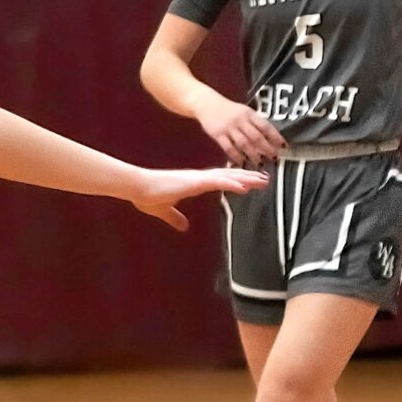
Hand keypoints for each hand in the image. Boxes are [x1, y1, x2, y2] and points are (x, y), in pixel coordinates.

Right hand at [131, 166, 265, 231]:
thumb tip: (183, 226)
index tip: (249, 182)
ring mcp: (197, 178)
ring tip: (262, 180)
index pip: (220, 179)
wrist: (136, 187)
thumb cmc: (147, 195)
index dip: (235, 179)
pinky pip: (217, 181)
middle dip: (247, 176)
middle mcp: (198, 178)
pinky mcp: (194, 181)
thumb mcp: (164, 210)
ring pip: (228, 176)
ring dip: (246, 178)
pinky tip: (244, 185)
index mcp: (194, 183)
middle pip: (229, 175)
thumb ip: (175, 217)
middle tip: (265, 178)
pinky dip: (232, 182)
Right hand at [197, 94, 284, 165]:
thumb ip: (255, 123)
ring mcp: (229, 128)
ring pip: (244, 144)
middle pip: (256, 137)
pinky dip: (237, 156)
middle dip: (267, 149)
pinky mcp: (218, 134)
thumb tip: (271, 137)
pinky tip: (243, 162)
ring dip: (253, 155)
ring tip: (260, 163)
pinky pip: (229, 148)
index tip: (284, 146)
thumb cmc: (229, 110)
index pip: (266, 126)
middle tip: (274, 158)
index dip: (276, 137)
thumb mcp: (244, 111)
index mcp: (249, 114)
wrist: (207, 104)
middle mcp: (240, 120)